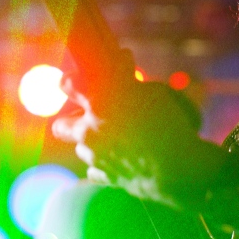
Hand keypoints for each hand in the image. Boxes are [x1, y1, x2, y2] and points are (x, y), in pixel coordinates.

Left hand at [53, 76, 224, 209]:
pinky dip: (104, 165)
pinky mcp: (106, 177)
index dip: (73, 80)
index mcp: (99, 103)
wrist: (177, 170)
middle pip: (61, 126)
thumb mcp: (152, 92)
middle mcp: (89, 131)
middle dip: (71, 120)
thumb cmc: (167, 124)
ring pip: (80, 148)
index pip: (68, 84)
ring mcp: (95, 157)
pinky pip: (96, 170)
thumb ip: (129, 81)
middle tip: (90, 115)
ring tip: (114, 138)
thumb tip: (120, 61)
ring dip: (92, 142)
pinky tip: (120, 159)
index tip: (80, 80)